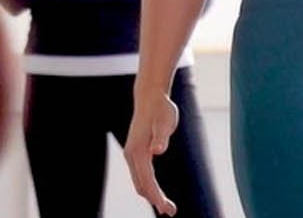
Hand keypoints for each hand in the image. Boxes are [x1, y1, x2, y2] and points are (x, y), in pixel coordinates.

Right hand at [124, 88, 180, 215]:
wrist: (150, 97)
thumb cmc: (161, 109)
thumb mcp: (165, 121)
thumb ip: (161, 136)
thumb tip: (157, 150)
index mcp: (137, 151)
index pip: (147, 181)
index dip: (157, 197)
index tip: (167, 209)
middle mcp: (131, 155)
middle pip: (141, 185)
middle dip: (155, 200)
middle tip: (171, 212)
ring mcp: (132, 154)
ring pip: (139, 182)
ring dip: (152, 196)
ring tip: (167, 207)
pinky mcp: (136, 153)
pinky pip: (140, 176)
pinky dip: (148, 187)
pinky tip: (157, 192)